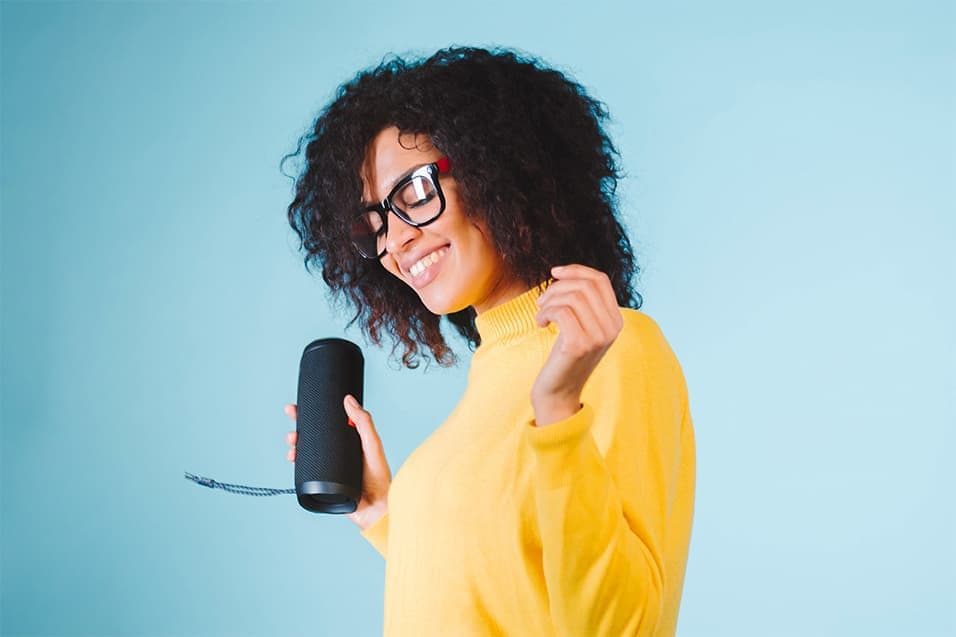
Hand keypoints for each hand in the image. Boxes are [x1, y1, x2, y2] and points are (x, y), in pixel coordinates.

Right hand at [284, 395, 390, 530]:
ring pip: (308, 450)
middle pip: (316, 434)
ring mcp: (330, 467)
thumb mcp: (372, 444)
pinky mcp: (323, 482)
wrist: (374, 508)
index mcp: (351, 441)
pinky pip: (306, 469)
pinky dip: (297, 461)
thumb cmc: (379, 477)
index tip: (306, 402)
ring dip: (296, 442)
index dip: (318, 412)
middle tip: (291, 413)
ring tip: (292, 440)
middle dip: (301, 423)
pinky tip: (293, 458)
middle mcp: (339, 452)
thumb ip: (363, 422)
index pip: (331, 422)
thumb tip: (349, 400)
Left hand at [531, 264, 623, 425]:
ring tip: (540, 314)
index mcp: (615, 320)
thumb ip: (581, 302)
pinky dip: (545, 313)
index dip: (576, 270)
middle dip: (557, 287)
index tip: (554, 273)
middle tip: (542, 302)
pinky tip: (540, 324)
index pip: (601, 280)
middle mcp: (612, 328)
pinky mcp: (580, 345)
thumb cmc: (564, 355)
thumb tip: (564, 272)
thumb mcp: (578, 325)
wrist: (558, 392)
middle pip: (585, 285)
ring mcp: (598, 337)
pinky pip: (561, 311)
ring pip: (572, 297)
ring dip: (549, 301)